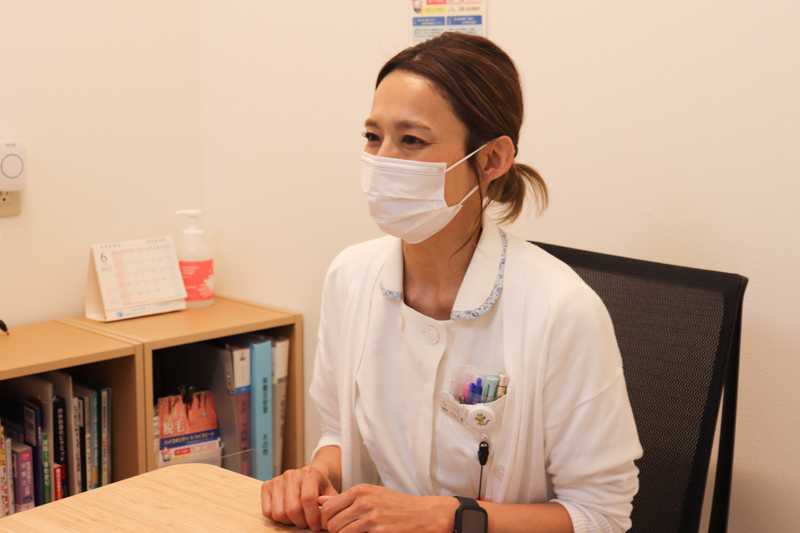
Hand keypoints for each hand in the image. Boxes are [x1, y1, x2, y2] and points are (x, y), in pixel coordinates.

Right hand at [262, 465, 338, 530]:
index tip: (316, 527)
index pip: (308, 499)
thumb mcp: (330, 491)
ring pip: (279, 513)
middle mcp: (291, 474)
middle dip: (301, 522)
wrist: (308, 475)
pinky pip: (267, 512)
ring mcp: (277, 480)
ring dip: (289, 522)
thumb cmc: (319, 486)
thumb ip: (331, 502)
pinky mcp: (266, 486)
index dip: (312, 517)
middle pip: (292, 509)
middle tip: (307, 524)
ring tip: (298, 519)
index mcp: (309, 473)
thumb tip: (327, 512)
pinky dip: (277, 519)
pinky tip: (287, 515)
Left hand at [319, 484, 458, 532]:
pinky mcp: (379, 532)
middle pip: (332, 523)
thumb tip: (320, 502)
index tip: (332, 527)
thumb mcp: (373, 494)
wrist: (425, 515)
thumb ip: (345, 499)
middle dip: (334, 532)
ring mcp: (371, 517)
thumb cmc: (398, 505)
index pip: (327, 507)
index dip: (326, 521)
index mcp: (361, 490)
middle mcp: (364, 501)